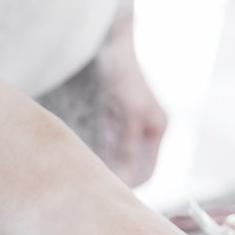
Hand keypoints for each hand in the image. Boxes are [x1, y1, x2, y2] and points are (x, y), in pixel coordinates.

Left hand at [95, 0, 166, 187]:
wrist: (106, 39)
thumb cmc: (121, 71)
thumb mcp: (128, 112)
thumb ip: (127, 146)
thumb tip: (124, 182)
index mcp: (156, 128)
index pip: (145, 174)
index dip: (128, 188)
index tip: (104, 195)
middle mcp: (144, 130)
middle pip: (130, 171)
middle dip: (113, 183)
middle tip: (88, 193)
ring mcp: (127, 127)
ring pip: (115, 163)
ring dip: (102, 172)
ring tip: (81, 182)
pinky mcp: (110, 122)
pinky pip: (103, 150)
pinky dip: (94, 159)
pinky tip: (78, 163)